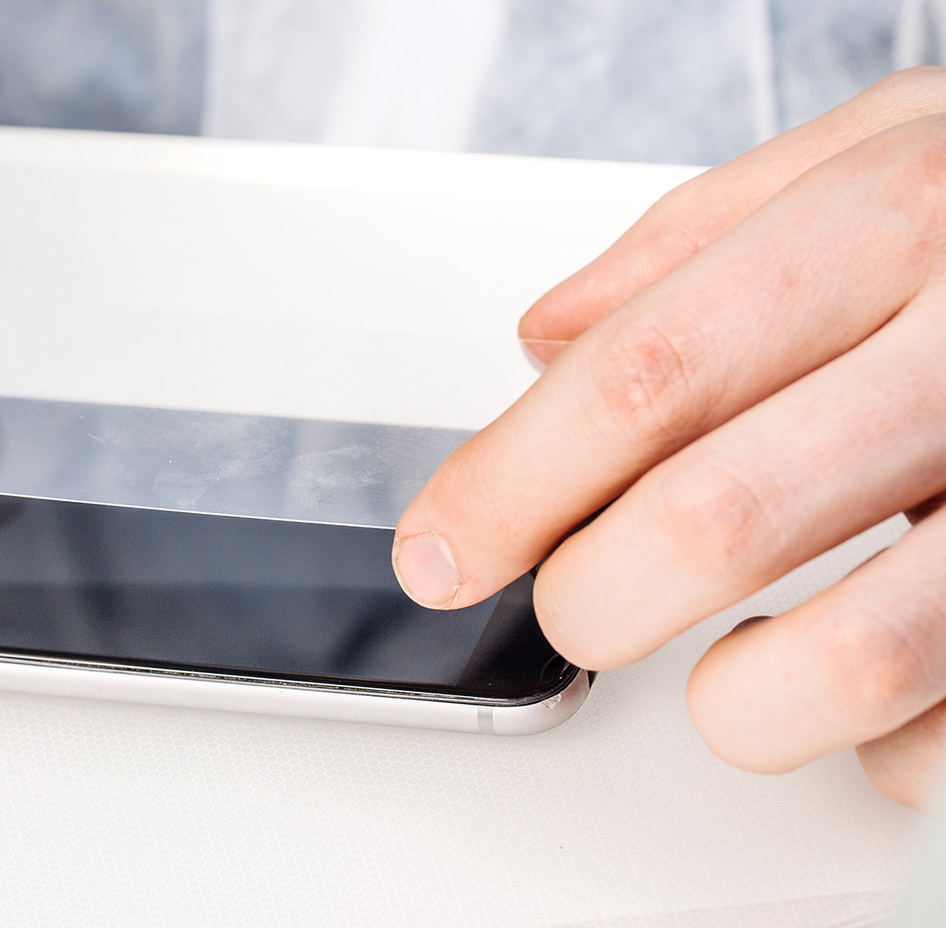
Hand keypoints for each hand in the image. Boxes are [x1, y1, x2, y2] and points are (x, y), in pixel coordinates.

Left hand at [393, 67, 945, 808]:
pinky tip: (876, 685)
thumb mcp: (895, 148)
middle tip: (577, 605)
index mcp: (905, 220)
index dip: (511, 479)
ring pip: (858, 660)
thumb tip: (544, 336)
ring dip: (739, 697)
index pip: (645, 371)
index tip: (441, 547)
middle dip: (598, 594)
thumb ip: (702, 240)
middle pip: (722, 514)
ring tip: (723, 668)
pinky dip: (886, 745)